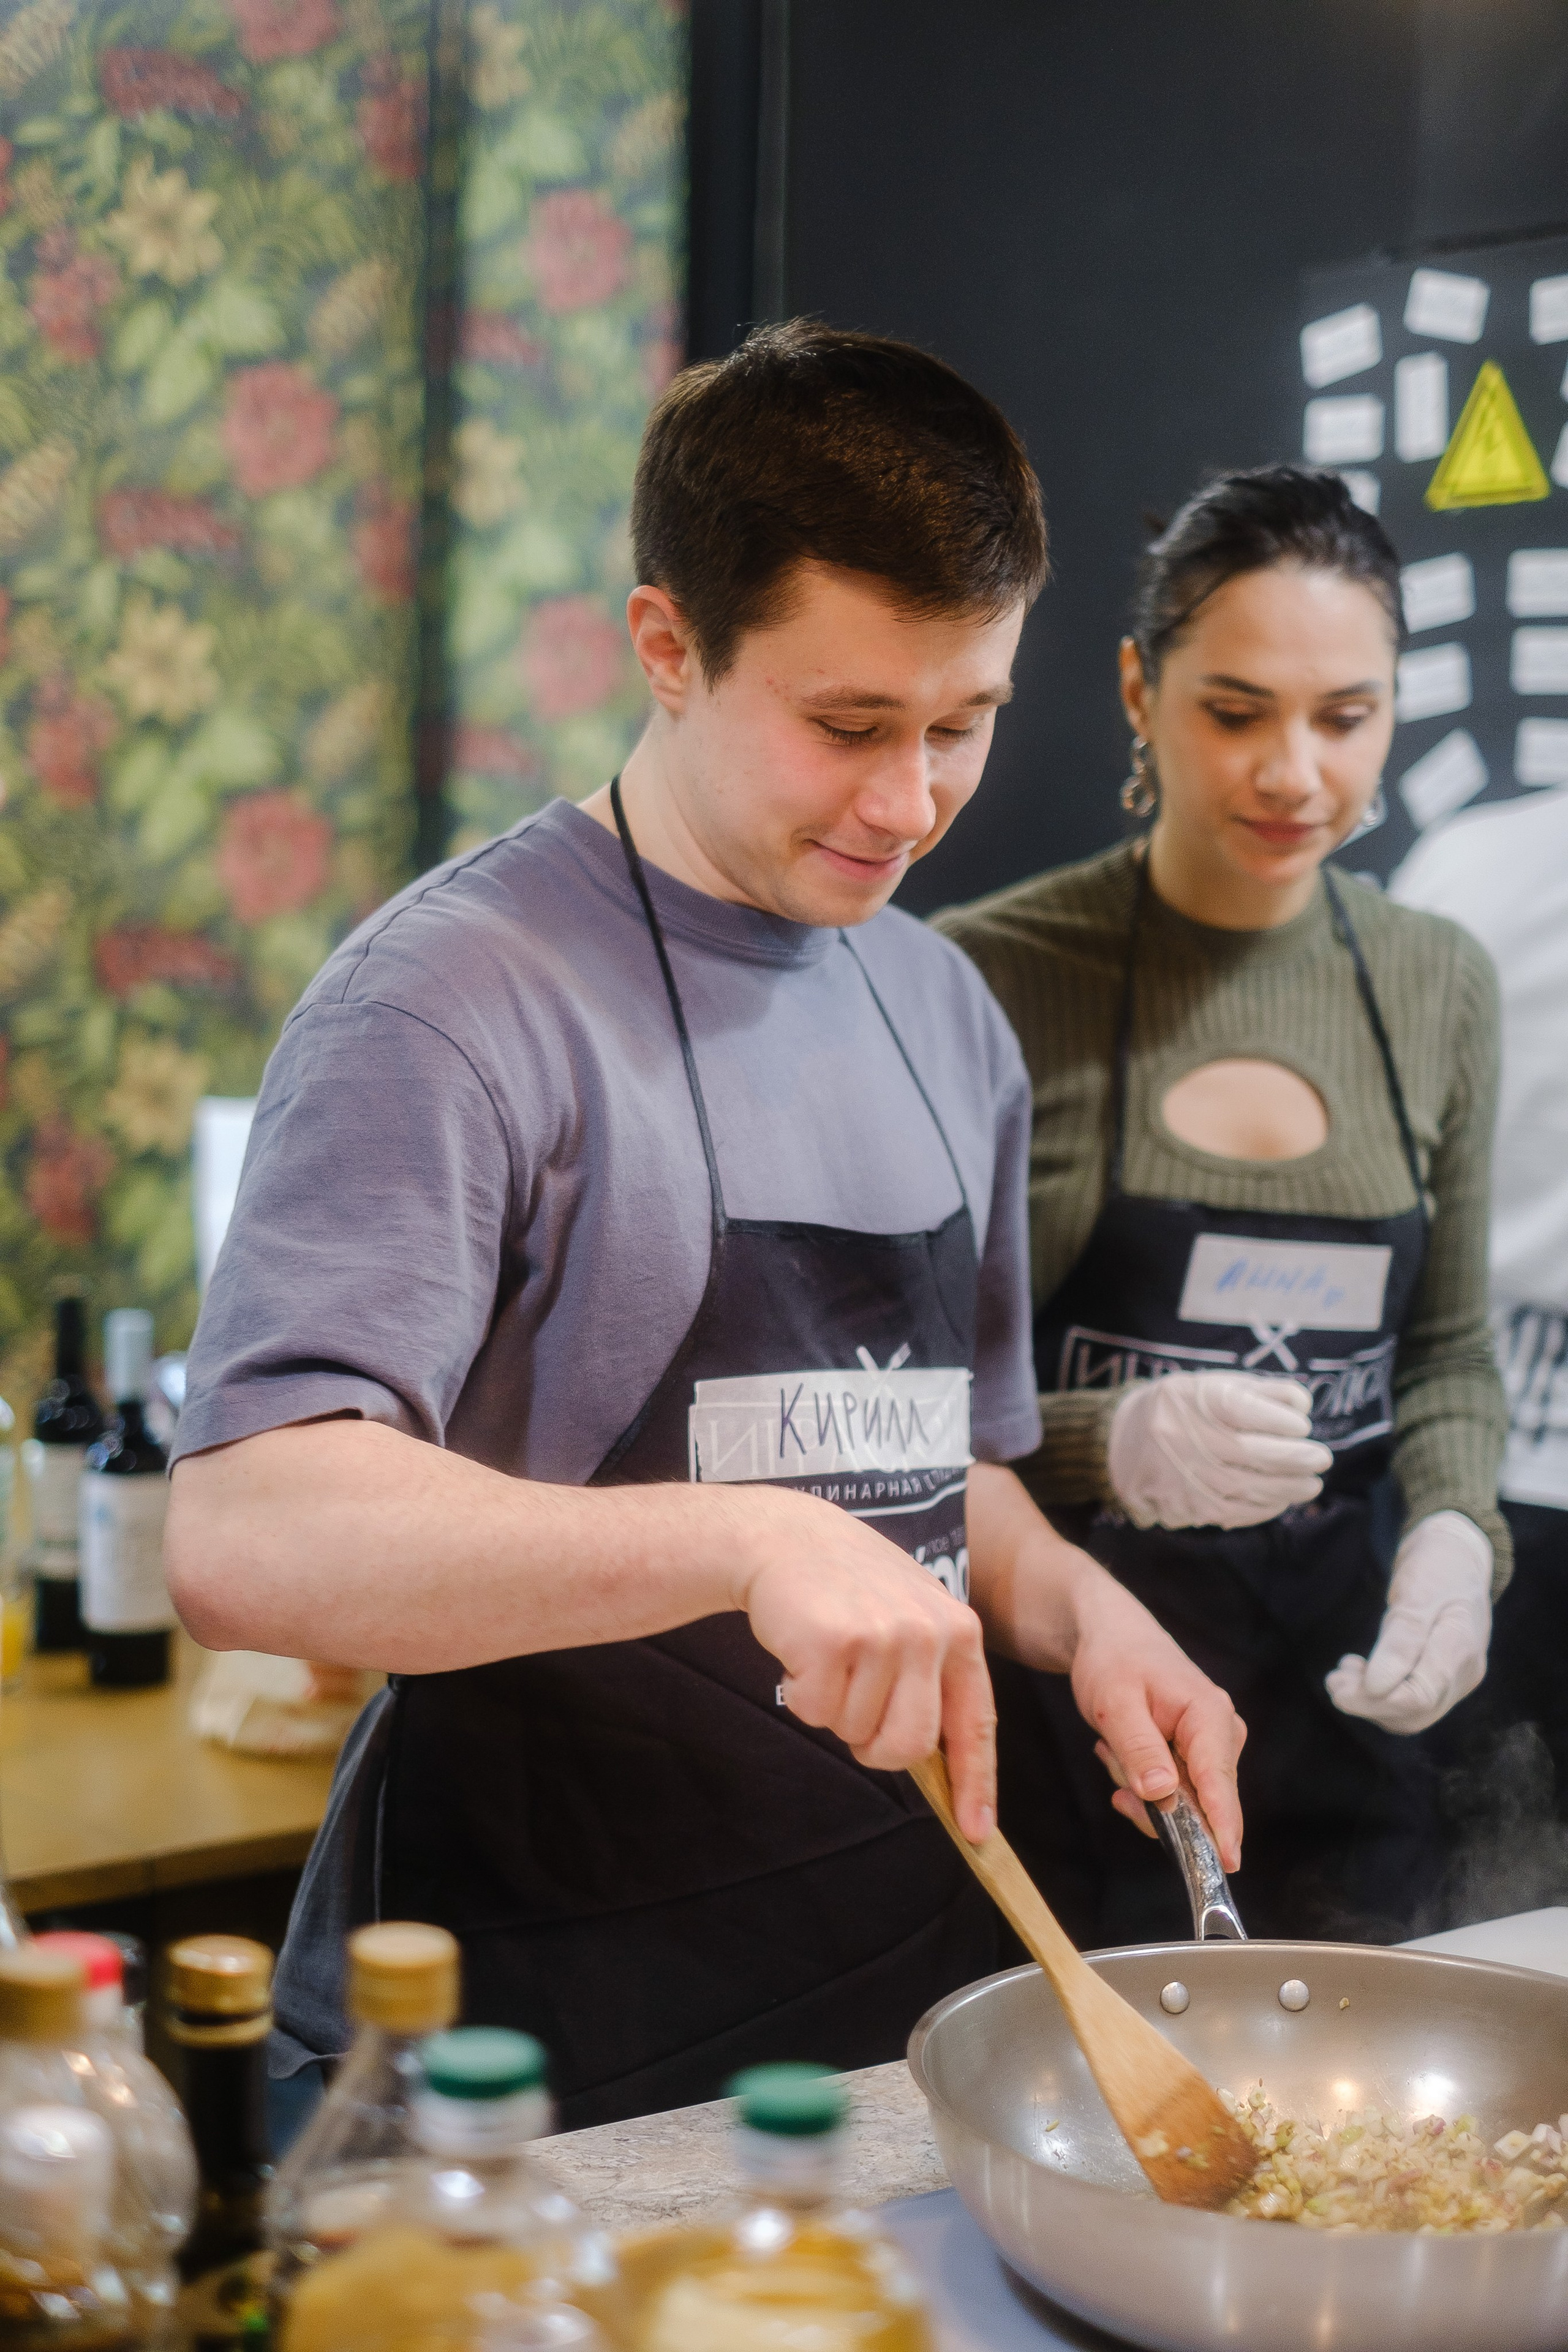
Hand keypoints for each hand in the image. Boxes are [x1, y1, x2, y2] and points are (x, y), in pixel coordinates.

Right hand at [737, 1489, 996, 1842]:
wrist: (786, 1537)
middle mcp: (930, 1633)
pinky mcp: (835, 1641)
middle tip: (852, 1704)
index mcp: (959, 1631)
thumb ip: (931, 1677)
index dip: (976, 1783)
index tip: (976, 1830)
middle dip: (874, 1745)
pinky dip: (800, 1694)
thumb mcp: (911, 1616)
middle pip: (910, 1746)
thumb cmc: (847, 1586)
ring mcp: (885, 1636)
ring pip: (856, 1732)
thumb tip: (937, 1760)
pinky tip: (803, 1649)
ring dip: (833, 1709)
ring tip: (829, 1657)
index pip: (975, 1723)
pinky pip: (816, 1713)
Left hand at [1067, 1566, 1246, 1870]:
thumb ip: (1139, 1748)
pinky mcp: (1196, 1755)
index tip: (1226, 1864)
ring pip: (1181, 1800)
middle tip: (1113, 1758)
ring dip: (1139, 1784)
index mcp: (1210, 1716)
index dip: (1221, 1826)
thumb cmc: (1113, 1661)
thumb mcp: (1114, 1703)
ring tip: (1114, 1743)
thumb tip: (1163, 1794)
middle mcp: (1222, 1734)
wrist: (1110, 1635)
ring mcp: (1212, 1746)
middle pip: (1200, 1801)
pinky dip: (1140, 1780)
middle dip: (1152, 1799)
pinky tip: (1119, 1751)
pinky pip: (1172, 1792)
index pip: (1219, 1782)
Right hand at [1107, 1372, 1331, 1530]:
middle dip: (1296, 1457)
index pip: (1243, 1409)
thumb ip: (1256, 1390)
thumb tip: (1303, 1406)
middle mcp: (1186, 1439)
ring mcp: (1186, 1477)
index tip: (1302, 1423)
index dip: (1280, 1419)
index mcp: (1192, 1401)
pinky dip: (1265, 1508)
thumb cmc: (1177, 1408)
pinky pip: (1235, 1512)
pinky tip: (1281, 1500)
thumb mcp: (1208, 1384)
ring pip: (1248, 1488)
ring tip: (1312, 1483)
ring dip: (1288, 1488)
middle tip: (1322, 1458)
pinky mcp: (1187, 1506)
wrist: (1118, 1444)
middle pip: (1252, 1452)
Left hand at [1325, 1511, 1491, 1734]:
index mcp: (1460, 1648)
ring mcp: (1457, 1678)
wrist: (1458, 1557)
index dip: (1374, 1699)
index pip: (1418, 1698)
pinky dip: (1380, 1694)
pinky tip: (1358, 1672)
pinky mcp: (1443, 1678)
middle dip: (1367, 1704)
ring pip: (1411, 1713)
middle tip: (1334, 1680)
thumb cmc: (1438, 1567)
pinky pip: (1411, 1700)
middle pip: (1414, 1713)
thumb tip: (1376, 1686)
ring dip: (1371, 1701)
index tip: (1339, 1680)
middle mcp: (1464, 1672)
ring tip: (1341, 1675)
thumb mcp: (1416, 1593)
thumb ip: (1401, 1641)